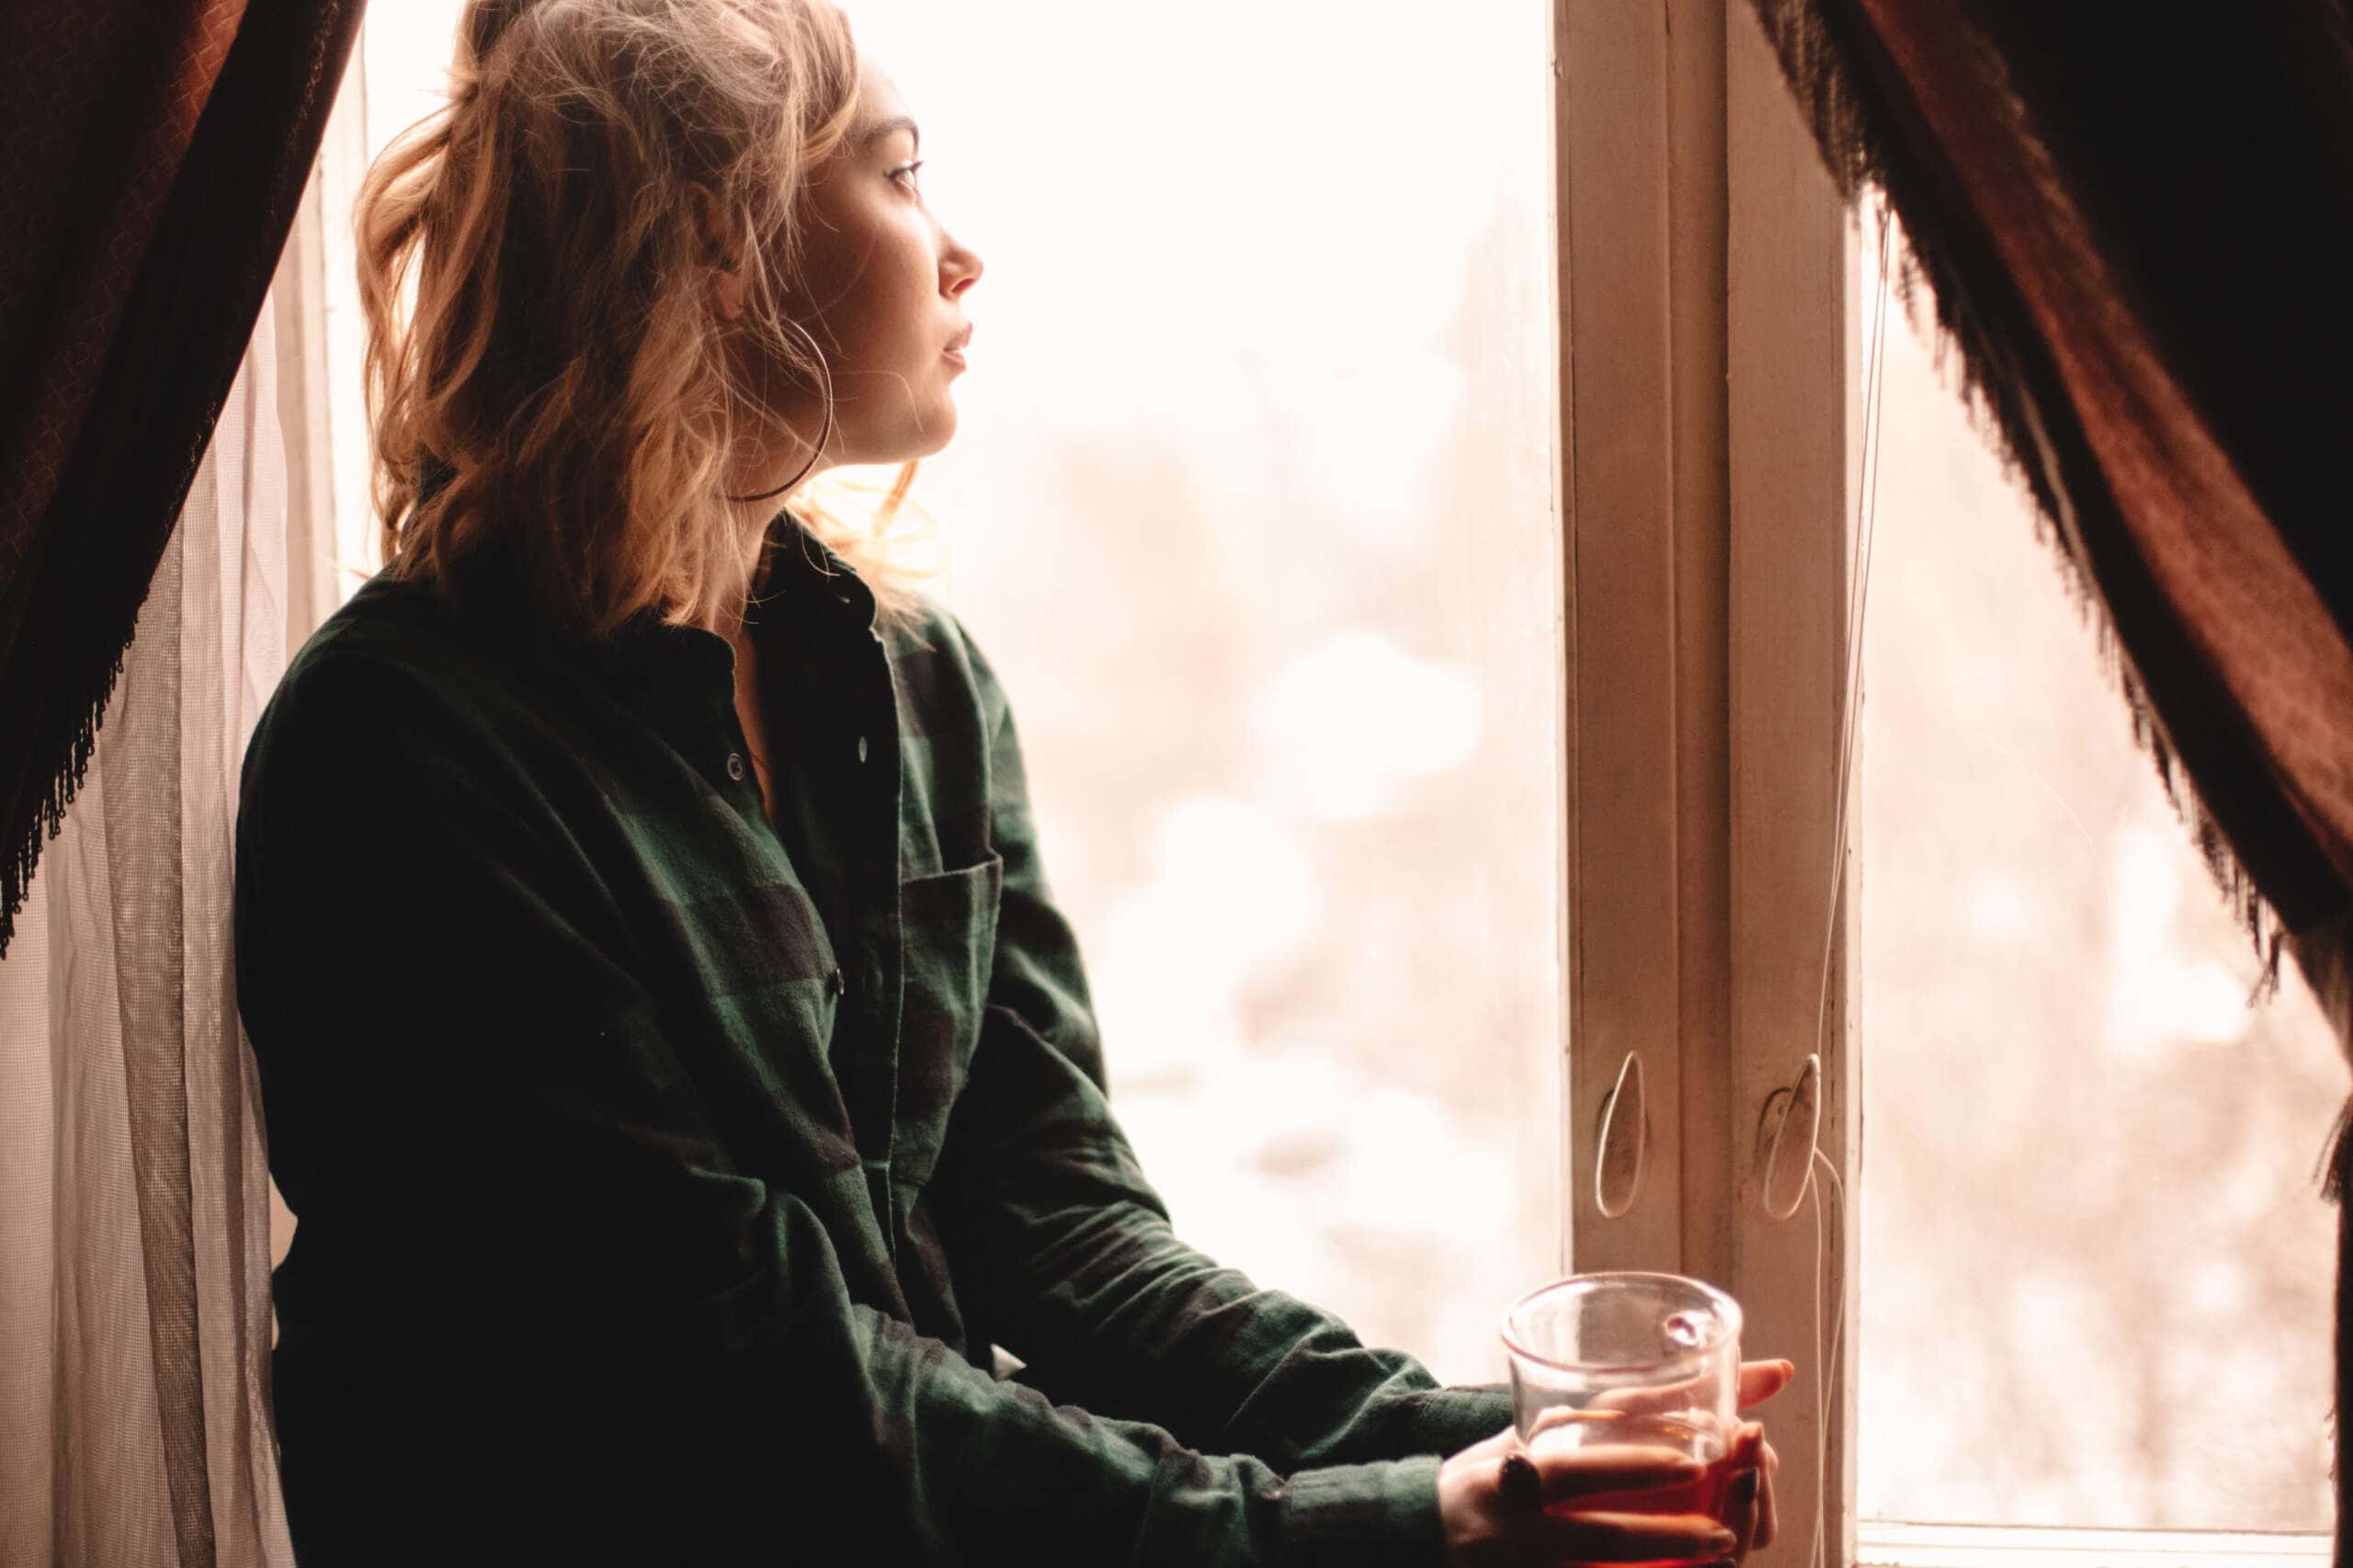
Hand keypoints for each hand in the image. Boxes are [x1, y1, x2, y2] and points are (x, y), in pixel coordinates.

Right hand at [1438, 1427, 1733, 1566]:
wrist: (1412, 1537)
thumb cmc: (1475, 1482)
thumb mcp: (1513, 1443)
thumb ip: (1574, 1426)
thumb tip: (1660, 1393)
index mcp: (1508, 1474)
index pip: (1576, 1467)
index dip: (1634, 1464)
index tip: (1695, 1461)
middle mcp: (1514, 1528)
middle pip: (1600, 1533)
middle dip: (1667, 1534)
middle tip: (1728, 1531)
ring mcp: (1520, 1565)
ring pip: (1600, 1566)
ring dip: (1661, 1559)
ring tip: (1720, 1554)